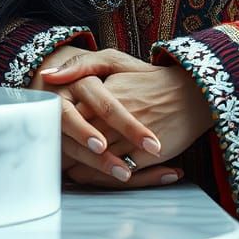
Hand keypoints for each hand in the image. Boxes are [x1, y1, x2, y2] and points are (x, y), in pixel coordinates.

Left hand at [43, 52, 213, 188]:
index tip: (46, 136)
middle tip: (53, 161)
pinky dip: (107, 178)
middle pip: (77, 140)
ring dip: (83, 169)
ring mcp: (129, 135)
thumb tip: (47, 77)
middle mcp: (112, 113)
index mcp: (101, 90)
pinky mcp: (145, 153)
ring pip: (97, 159)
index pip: (66, 114)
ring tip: (72, 173)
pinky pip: (120, 172)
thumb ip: (80, 66)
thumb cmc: (149, 79)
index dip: (54, 128)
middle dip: (63, 152)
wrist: (192, 93)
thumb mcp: (115, 60)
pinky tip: (98, 177)